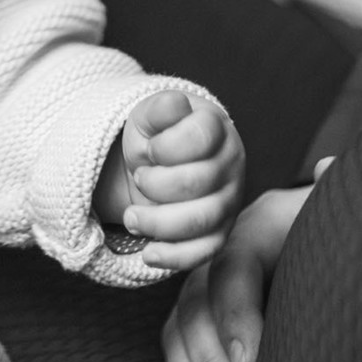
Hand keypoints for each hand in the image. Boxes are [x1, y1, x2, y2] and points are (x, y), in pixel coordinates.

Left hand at [100, 89, 244, 272]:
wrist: (157, 162)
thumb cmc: (155, 134)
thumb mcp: (149, 114)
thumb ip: (160, 108)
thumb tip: (175, 104)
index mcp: (216, 128)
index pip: (200, 138)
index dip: (166, 147)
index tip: (149, 149)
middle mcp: (230, 164)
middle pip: (198, 183)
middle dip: (156, 185)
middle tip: (138, 178)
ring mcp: (229, 201)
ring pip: (201, 221)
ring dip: (158, 223)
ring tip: (131, 218)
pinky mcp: (220, 232)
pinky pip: (204, 252)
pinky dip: (174, 256)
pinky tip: (149, 253)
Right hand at [161, 162, 331, 361]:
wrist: (327, 236)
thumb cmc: (338, 233)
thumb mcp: (339, 220)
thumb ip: (338, 202)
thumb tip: (331, 171)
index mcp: (262, 224)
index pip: (234, 265)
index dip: (235, 314)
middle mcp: (226, 250)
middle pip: (198, 300)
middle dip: (211, 360)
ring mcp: (210, 282)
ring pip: (182, 325)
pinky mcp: (205, 314)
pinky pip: (181, 343)